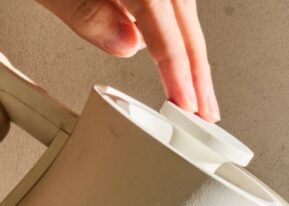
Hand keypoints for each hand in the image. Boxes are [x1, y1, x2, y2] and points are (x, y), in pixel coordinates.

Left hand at [36, 1, 219, 121]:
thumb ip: (84, 10)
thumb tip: (123, 45)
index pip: (165, 29)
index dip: (178, 73)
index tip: (187, 104)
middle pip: (185, 19)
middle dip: (196, 70)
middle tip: (204, 111)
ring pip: (182, 5)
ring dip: (187, 47)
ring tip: (191, 86)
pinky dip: (173, 19)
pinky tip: (169, 40)